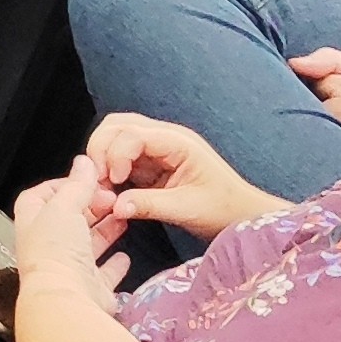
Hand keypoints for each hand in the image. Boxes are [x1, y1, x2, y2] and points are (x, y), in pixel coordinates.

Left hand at [12, 157, 128, 310]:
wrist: (66, 300)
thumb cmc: (56, 253)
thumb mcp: (64, 207)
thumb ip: (76, 185)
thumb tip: (83, 163)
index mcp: (33, 224)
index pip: (41, 197)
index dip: (62, 185)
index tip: (84, 178)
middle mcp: (48, 246)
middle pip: (69, 219)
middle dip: (89, 205)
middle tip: (110, 196)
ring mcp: (70, 268)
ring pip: (88, 243)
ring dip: (105, 230)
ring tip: (122, 216)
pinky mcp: (90, 289)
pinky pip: (103, 274)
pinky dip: (114, 265)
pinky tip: (123, 256)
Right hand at [83, 112, 286, 240]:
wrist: (242, 216)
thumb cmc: (223, 210)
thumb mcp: (187, 209)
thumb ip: (149, 205)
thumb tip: (114, 207)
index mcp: (178, 142)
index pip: (132, 133)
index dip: (115, 154)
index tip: (113, 181)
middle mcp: (165, 137)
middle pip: (117, 125)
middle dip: (101, 150)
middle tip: (98, 181)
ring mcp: (158, 148)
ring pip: (116, 136)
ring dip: (103, 157)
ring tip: (103, 185)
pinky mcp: (152, 163)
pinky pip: (121, 156)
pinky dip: (109, 168)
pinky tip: (111, 189)